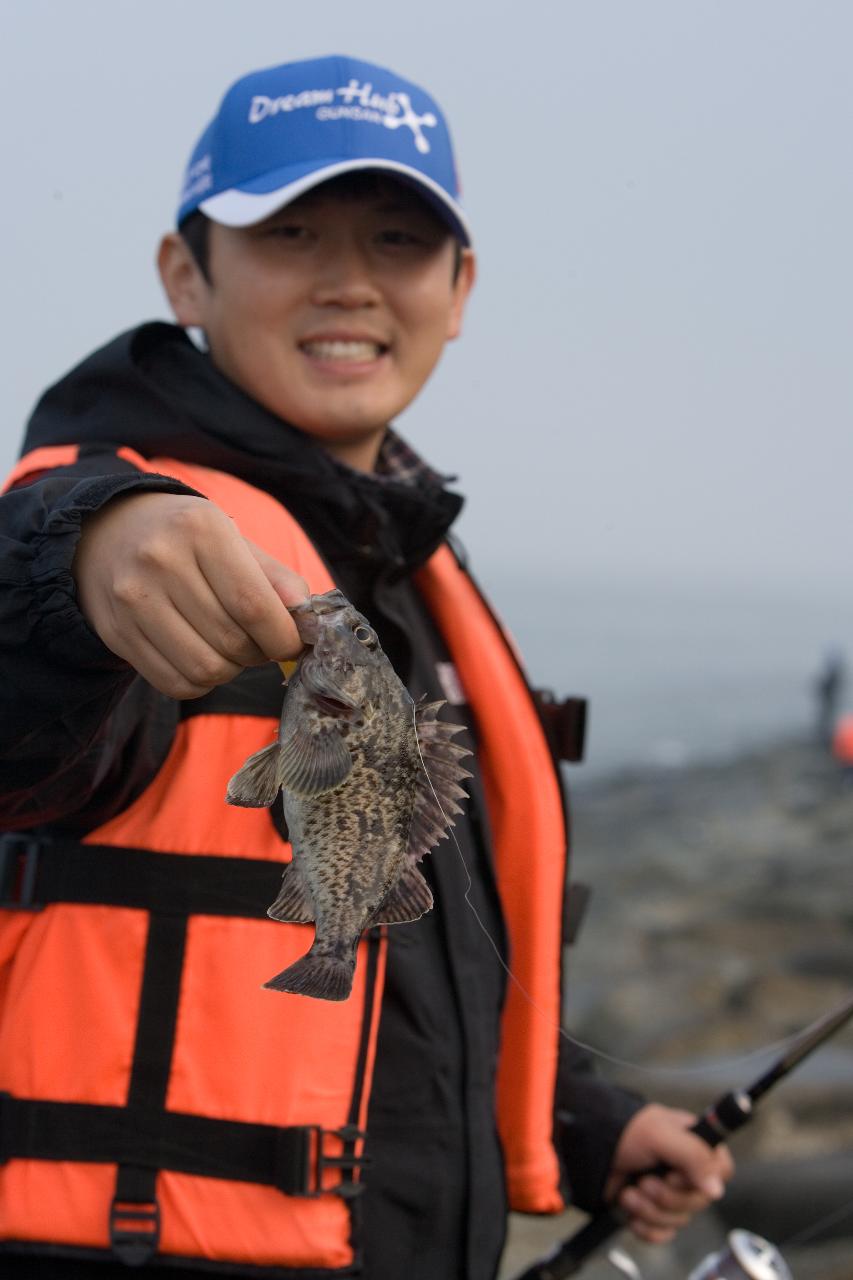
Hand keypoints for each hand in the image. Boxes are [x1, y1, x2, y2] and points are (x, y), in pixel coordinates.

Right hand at [74, 491, 307, 697]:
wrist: (109, 531)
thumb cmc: (187, 539)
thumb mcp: (233, 539)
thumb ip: (276, 578)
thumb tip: (307, 619)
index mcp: (200, 529)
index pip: (254, 605)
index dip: (283, 637)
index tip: (292, 644)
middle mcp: (160, 560)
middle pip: (232, 641)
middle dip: (259, 653)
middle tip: (259, 641)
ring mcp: (132, 599)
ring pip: (205, 669)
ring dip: (230, 670)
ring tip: (230, 647)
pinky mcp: (116, 632)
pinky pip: (175, 684)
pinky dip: (200, 682)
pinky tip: (201, 655)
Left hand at [605, 1104, 733, 1243]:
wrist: (586, 1149)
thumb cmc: (624, 1132)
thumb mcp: (660, 1134)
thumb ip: (693, 1156)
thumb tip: (716, 1190)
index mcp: (694, 1144)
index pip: (722, 1170)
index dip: (704, 1178)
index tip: (677, 1173)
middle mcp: (685, 1169)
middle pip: (700, 1201)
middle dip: (668, 1196)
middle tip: (646, 1181)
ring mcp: (669, 1192)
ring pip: (680, 1219)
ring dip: (650, 1209)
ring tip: (630, 1192)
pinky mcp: (652, 1211)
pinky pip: (663, 1233)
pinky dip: (645, 1225)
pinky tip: (629, 1208)